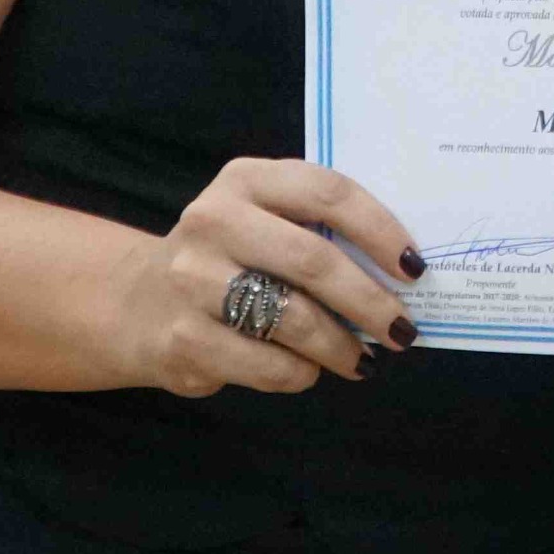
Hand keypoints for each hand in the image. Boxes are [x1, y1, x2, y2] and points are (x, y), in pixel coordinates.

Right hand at [104, 157, 422, 395]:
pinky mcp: (182, 339)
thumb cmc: (232, 258)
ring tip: (363, 360)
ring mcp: (191, 280)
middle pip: (312, 260)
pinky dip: (301, 373)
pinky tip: (309, 370)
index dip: (380, 231)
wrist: (140, 302)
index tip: (414, 268)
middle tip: (402, 329)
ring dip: (342, 346)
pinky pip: (267, 364)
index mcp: (245, 180)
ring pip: (293, 320)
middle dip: (369, 300)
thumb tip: (401, 272)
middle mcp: (213, 221)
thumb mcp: (264, 219)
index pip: (327, 193)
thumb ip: (319, 228)